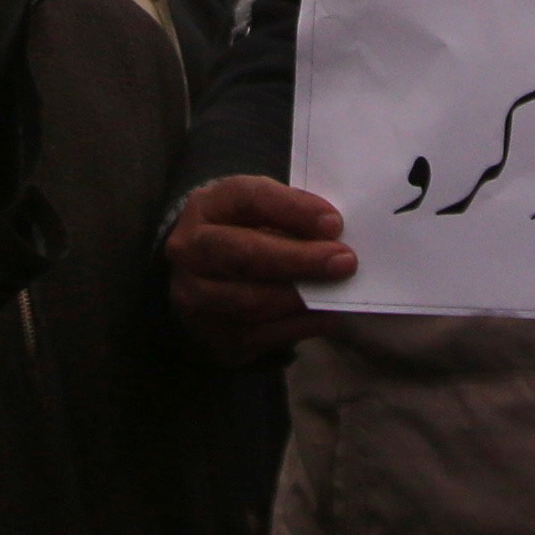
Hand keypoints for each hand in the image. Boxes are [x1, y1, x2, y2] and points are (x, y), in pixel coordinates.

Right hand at [168, 173, 354, 362]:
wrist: (201, 278)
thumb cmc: (241, 233)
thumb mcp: (257, 210)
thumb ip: (290, 215)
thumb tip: (332, 232)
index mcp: (206, 206)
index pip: (248, 199)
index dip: (292, 210)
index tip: (333, 223)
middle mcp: (190, 250)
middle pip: (245, 255)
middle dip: (299, 259)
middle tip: (344, 261)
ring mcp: (195, 296)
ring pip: (252, 301)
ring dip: (302, 297)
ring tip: (338, 290)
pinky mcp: (212, 334)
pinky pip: (260, 335)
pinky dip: (299, 325)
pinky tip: (325, 316)